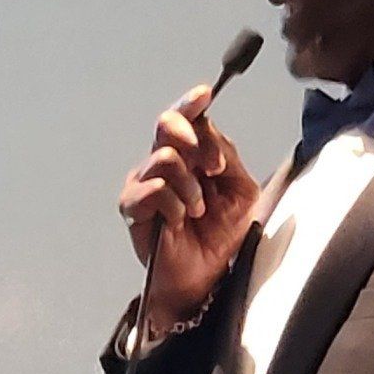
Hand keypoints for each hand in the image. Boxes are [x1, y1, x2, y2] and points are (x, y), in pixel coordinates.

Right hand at [119, 86, 259, 332]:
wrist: (204, 278)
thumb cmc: (219, 237)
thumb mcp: (240, 192)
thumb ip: (228, 157)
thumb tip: (211, 133)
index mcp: (190, 155)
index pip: (186, 118)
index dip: (191, 103)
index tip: (204, 95)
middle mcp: (164, 162)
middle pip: (167, 124)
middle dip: (194, 140)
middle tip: (213, 169)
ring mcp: (144, 183)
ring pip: (164, 158)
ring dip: (189, 185)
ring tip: (197, 210)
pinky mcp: (133, 206)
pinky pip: (152, 188)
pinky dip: (173, 204)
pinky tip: (179, 221)